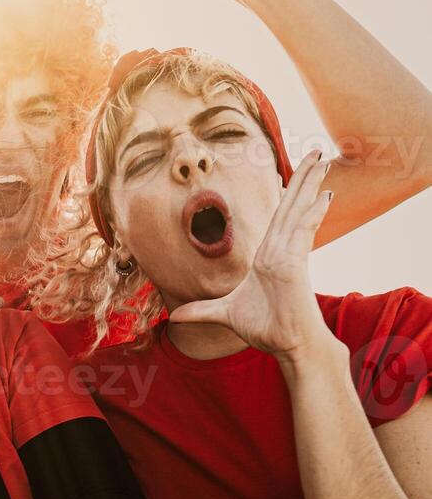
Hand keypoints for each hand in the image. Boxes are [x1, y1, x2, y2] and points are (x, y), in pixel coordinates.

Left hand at [170, 151, 334, 358]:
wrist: (288, 345)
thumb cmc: (265, 328)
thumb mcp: (225, 315)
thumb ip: (202, 311)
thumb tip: (176, 316)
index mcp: (268, 256)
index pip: (278, 218)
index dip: (286, 196)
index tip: (290, 174)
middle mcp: (281, 251)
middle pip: (291, 207)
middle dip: (304, 179)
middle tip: (316, 153)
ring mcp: (289, 256)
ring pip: (299, 212)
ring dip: (311, 185)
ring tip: (323, 160)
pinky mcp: (295, 265)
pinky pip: (304, 232)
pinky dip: (312, 213)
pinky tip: (323, 196)